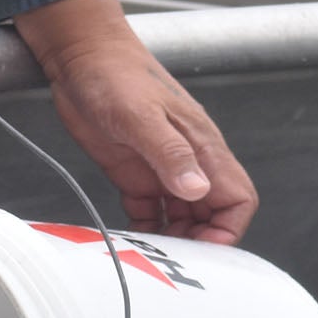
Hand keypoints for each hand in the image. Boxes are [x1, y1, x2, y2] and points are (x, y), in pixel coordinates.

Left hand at [14, 0, 256, 243]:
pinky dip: (146, 229)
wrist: (81, 55)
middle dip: (199, 242)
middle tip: (172, 262)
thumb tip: (198, 189)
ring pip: (182, 215)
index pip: (237, 198)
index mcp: (202, 147)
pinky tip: (132, 240)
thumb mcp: (140, 115)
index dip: (228, 230)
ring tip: (151, 257)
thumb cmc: (114, 73)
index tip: (205, 252)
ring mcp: (161, 166)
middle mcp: (187, 160)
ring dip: (172, 239)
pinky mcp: (134, 171)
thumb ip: (170, 153)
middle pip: (211, 214)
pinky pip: (150, 210)